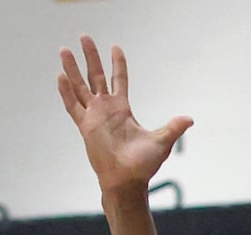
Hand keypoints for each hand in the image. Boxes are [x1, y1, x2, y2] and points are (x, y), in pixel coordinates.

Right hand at [58, 37, 192, 199]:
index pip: (119, 80)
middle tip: (84, 37)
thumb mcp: (162, 142)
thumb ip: (173, 127)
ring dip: (72, 69)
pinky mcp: (86, 128)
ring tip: (64, 50)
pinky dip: (66, 92)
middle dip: (90, 57)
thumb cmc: (143, 166)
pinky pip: (73, 107)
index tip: (115, 47)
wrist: (127, 182)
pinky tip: (60, 76)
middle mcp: (106, 110)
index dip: (117, 64)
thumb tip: (190, 119)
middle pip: (96, 76)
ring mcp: (94, 117)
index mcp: (122, 110)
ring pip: (80, 86)